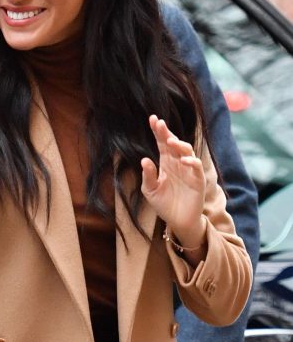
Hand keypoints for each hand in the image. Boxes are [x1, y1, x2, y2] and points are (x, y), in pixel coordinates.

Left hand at [141, 115, 206, 252]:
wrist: (178, 221)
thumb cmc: (164, 204)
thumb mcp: (150, 191)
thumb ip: (147, 176)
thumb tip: (144, 159)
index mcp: (166, 163)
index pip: (161, 143)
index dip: (158, 131)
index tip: (152, 119)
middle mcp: (178, 163)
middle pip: (173, 144)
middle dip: (167, 133)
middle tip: (159, 123)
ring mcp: (189, 170)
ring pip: (187, 151)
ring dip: (179, 145)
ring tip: (170, 141)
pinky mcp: (198, 180)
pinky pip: (196, 167)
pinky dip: (191, 161)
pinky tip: (183, 160)